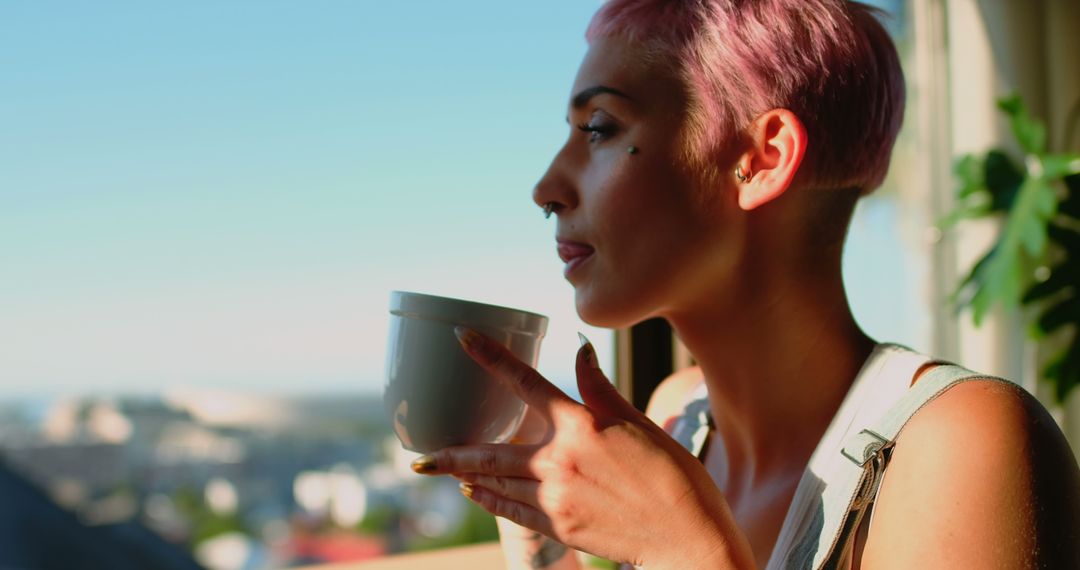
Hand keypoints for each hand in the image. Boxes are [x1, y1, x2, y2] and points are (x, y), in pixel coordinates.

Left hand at [411, 328, 753, 568]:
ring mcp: (555, 498)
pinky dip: (489, 499)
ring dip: (467, 475)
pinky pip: (511, 511)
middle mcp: (559, 460)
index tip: (462, 337)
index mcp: (580, 425)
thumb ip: (600, 388)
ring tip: (442, 469)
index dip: (491, 356)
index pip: (525, 381)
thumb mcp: (638, 422)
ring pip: (496, 483)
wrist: (685, 536)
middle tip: (418, 456)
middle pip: (490, 451)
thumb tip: (580, 348)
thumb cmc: (672, 475)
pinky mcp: (558, 527)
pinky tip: (475, 492)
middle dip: (449, 453)